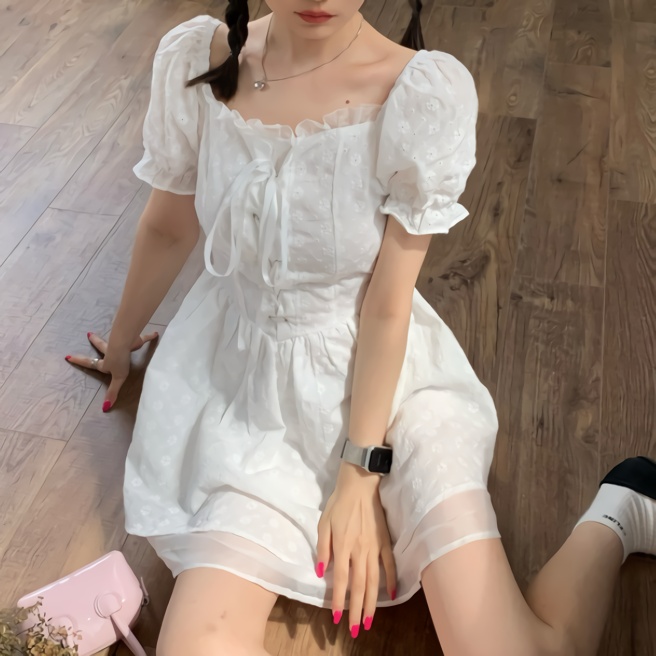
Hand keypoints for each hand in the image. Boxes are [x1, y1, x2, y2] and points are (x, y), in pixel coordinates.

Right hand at [65, 330, 158, 411]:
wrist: (124, 344)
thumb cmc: (120, 363)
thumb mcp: (117, 380)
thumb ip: (112, 392)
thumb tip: (105, 408)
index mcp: (106, 363)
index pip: (92, 364)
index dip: (80, 361)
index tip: (68, 356)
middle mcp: (112, 352)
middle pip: (101, 346)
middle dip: (95, 342)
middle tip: (89, 335)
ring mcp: (122, 345)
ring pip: (117, 340)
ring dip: (114, 337)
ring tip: (114, 332)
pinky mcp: (134, 339)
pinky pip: (142, 338)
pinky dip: (148, 336)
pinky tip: (156, 334)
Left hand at [316, 463, 396, 637]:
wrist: (361, 483)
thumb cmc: (339, 503)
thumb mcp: (323, 522)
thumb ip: (323, 547)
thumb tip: (321, 571)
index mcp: (343, 546)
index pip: (339, 579)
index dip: (337, 600)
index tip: (335, 618)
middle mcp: (360, 550)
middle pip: (358, 586)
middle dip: (356, 610)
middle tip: (355, 630)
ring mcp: (375, 547)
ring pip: (374, 580)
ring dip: (372, 602)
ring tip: (370, 621)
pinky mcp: (385, 541)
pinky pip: (389, 564)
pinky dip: (390, 580)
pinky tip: (390, 595)